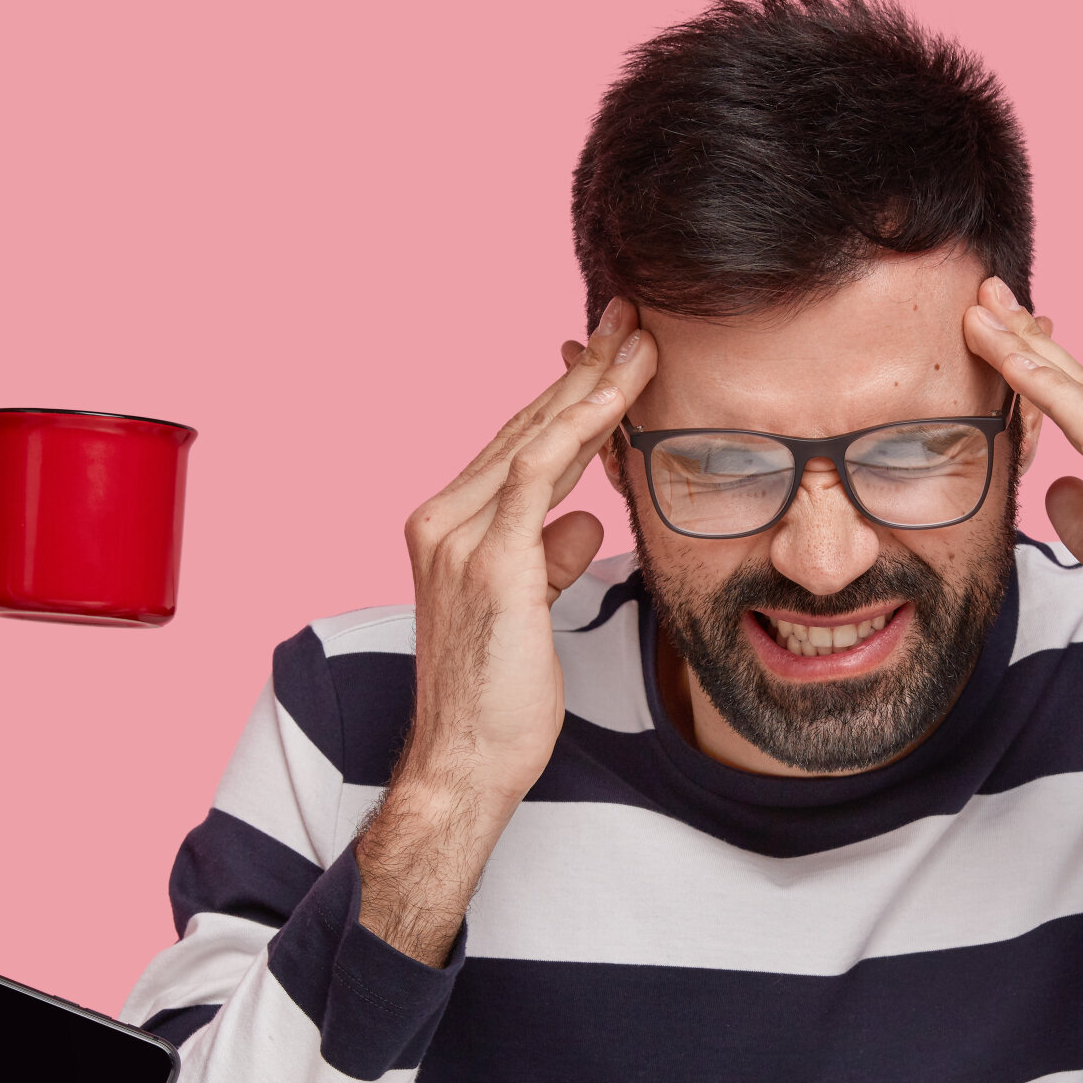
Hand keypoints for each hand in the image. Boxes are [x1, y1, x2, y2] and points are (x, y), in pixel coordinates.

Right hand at [353, 301, 657, 963]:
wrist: (464, 765)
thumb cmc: (498, 703)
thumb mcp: (530, 613)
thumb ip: (546, 557)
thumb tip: (582, 522)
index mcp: (448, 527)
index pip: (518, 445)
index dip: (568, 396)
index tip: (614, 352)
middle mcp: (442, 520)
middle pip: (525, 426)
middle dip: (583, 369)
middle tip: (630, 317)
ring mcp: (458, 538)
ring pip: (533, 438)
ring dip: (592, 384)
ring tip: (640, 340)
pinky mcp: (488, 562)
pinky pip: (538, 474)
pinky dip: (581, 429)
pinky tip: (619, 397)